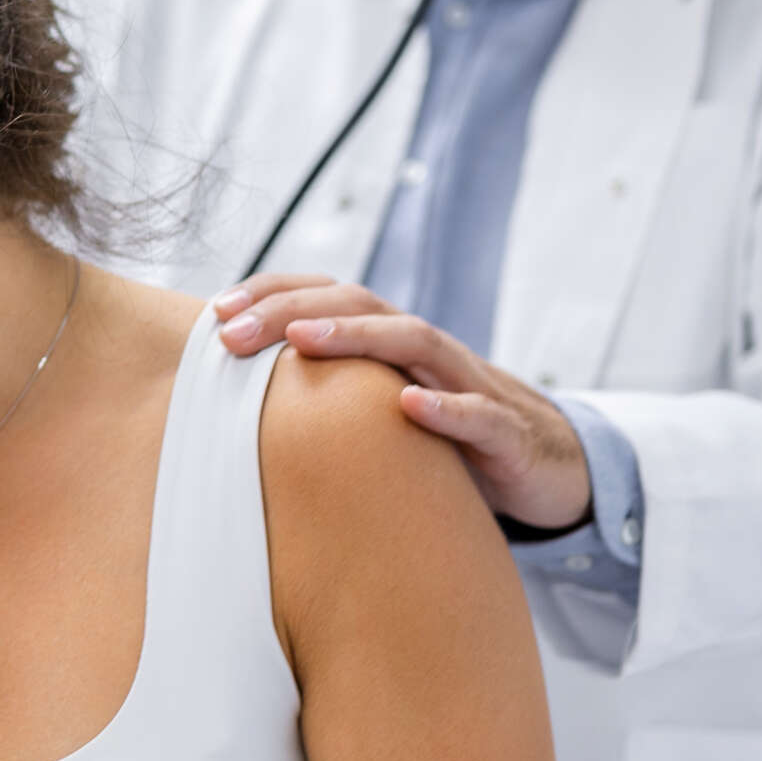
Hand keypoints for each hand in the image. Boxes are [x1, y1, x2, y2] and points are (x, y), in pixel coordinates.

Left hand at [215, 275, 591, 529]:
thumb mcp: (380, 409)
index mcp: (391, 342)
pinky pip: (478, 415)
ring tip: (303, 341)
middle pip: (360, 306)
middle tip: (232, 332)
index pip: (328, 297)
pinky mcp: (506, 433)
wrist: (546, 465)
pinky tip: (412, 407)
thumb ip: (326, 395)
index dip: (273, 295)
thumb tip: (236, 397)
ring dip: (357, 337)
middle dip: (293, 311)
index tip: (215, 311)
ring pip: (416, 342)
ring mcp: (469, 385)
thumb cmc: (445, 436)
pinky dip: (447, 408)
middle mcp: (426, 351)